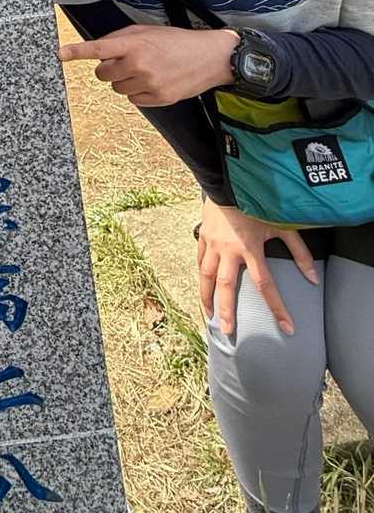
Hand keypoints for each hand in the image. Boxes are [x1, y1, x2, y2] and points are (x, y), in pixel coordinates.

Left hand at [57, 24, 237, 106]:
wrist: (210, 57)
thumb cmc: (176, 41)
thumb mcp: (147, 32)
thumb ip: (122, 40)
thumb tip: (99, 52)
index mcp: (135, 44)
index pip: (99, 48)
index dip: (76, 51)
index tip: (59, 54)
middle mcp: (139, 64)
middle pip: (102, 74)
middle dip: (109, 69)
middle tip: (126, 61)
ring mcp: (149, 83)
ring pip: (116, 88)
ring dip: (124, 81)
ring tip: (146, 70)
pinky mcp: (159, 99)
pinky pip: (133, 100)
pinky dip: (138, 92)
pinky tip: (154, 81)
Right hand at [197, 198, 318, 335]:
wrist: (227, 181)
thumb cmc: (256, 202)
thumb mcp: (282, 225)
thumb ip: (299, 252)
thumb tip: (312, 278)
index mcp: (250, 248)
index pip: (265, 285)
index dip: (277, 307)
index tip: (286, 327)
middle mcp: (228, 250)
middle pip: (226, 287)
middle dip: (227, 311)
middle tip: (228, 331)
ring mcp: (212, 244)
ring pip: (205, 277)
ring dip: (207, 298)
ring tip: (210, 316)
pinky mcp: (203, 237)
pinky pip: (199, 261)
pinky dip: (201, 276)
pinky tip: (203, 287)